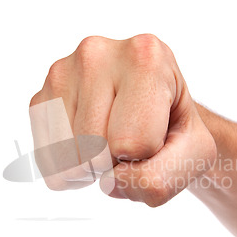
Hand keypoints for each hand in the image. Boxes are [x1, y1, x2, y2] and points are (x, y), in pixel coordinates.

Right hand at [30, 34, 215, 206]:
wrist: (153, 112)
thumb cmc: (174, 127)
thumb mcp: (194, 154)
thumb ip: (164, 178)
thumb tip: (109, 182)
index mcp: (145, 57)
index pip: (133, 142)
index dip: (147, 157)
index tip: (155, 135)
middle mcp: (97, 53)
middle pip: (95, 150)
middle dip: (116, 163)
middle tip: (131, 143)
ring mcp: (62, 73)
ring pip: (67, 158)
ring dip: (91, 169)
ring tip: (109, 144)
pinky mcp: (41, 98)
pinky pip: (47, 159)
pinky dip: (69, 168)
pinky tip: (87, 148)